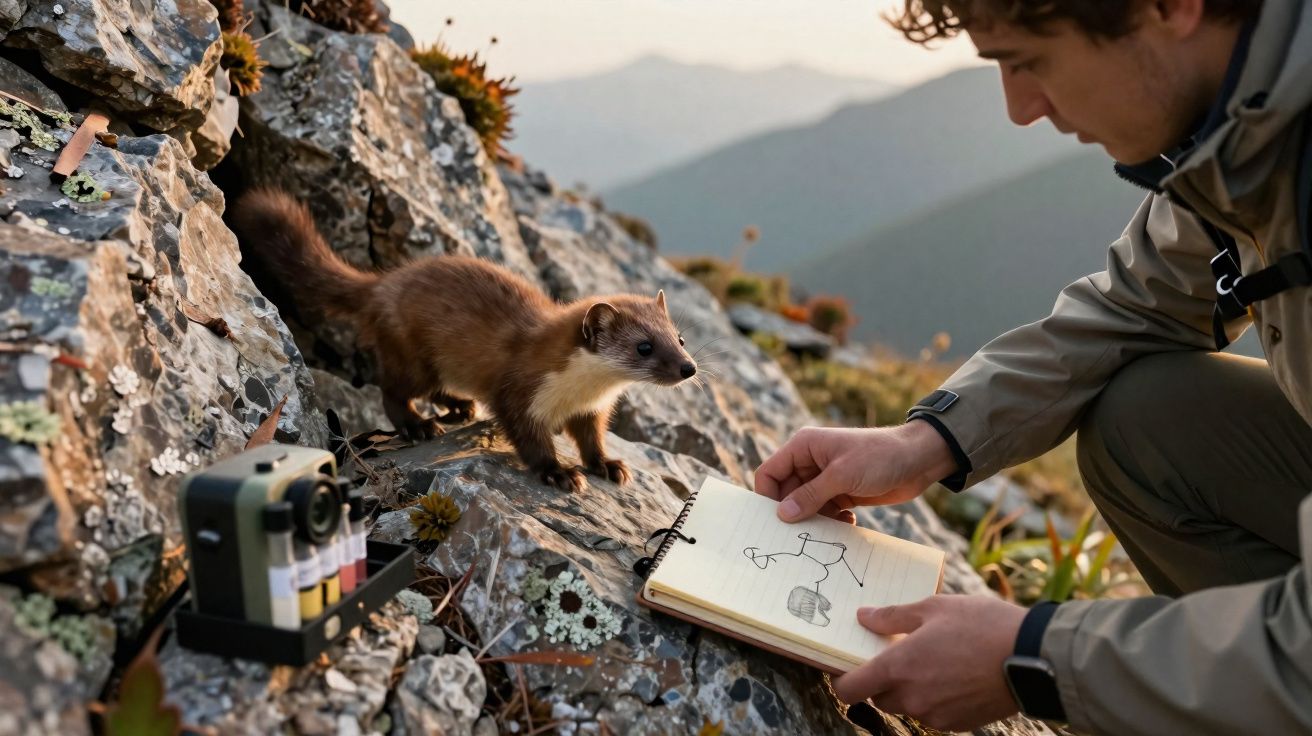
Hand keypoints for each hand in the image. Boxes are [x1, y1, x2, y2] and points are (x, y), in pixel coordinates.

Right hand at [753, 422, 955, 522]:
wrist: (919, 460)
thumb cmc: (880, 456)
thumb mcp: (842, 475)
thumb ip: (810, 495)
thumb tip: (782, 515)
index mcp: (803, 447)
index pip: (770, 472)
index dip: (767, 496)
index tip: (774, 521)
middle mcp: (810, 462)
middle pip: (785, 493)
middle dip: (792, 513)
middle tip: (800, 535)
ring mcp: (826, 478)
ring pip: (805, 506)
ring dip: (814, 521)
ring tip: (827, 532)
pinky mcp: (842, 493)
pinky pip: (825, 512)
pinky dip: (831, 522)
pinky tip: (848, 524)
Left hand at [835, 595, 1027, 731]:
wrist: (1033, 657)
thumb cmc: (982, 625)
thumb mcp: (934, 607)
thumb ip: (892, 616)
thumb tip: (863, 617)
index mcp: (898, 668)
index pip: (848, 689)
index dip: (842, 679)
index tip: (848, 666)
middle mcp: (911, 697)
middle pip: (878, 697)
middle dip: (883, 679)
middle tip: (902, 654)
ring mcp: (934, 715)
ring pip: (906, 706)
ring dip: (910, 689)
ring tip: (933, 660)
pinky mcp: (957, 724)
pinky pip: (932, 713)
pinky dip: (934, 698)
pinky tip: (952, 675)